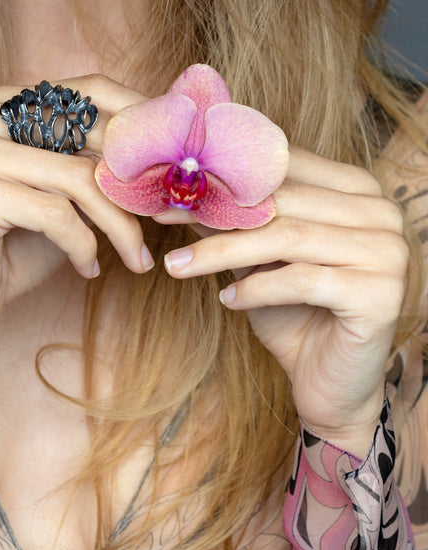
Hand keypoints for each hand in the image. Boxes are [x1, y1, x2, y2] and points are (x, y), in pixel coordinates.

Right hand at [0, 75, 154, 394]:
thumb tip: (172, 145)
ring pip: (79, 179)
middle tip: (170, 218)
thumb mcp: (62, 196)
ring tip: (136, 258)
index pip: (89, 93)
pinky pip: (56, 214)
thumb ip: (96, 163)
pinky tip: (88, 269)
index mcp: (5, 102)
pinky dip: (84, 246)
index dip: (141, 124)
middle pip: (88, 136)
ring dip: (119, 225)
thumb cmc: (12, 246)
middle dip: (138, 182)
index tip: (179, 165)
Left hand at [163, 147, 407, 454]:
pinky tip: (227, 299)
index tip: (169, 183)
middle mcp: (382, 213)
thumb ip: (232, 218)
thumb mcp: (256, 255)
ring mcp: (388, 252)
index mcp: (358, 189)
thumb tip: (178, 185)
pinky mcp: (382, 295)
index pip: (285, 165)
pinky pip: (301, 280)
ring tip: (177, 265)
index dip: (224, 173)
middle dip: (214, 211)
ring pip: (285, 237)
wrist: (330, 384)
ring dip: (221, 251)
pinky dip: (255, 288)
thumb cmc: (293, 311)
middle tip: (162, 217)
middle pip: (281, 201)